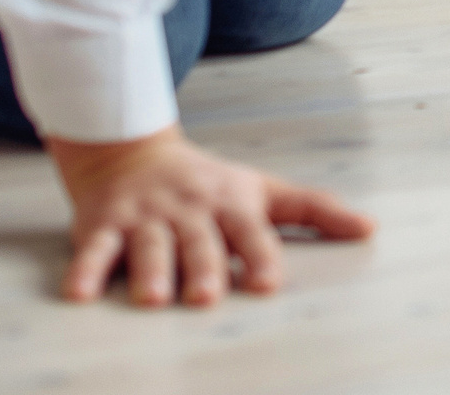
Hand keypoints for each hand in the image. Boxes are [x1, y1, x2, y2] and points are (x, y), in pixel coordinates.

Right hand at [47, 125, 374, 306]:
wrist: (131, 149)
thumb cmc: (209, 183)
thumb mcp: (264, 190)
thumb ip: (315, 210)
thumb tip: (370, 228)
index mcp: (231, 204)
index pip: (251, 231)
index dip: (260, 256)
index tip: (268, 284)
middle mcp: (189, 210)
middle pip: (199, 242)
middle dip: (204, 267)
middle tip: (207, 295)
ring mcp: (146, 217)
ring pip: (149, 246)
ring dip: (151, 272)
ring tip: (154, 300)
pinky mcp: (104, 225)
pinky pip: (95, 250)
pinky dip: (85, 270)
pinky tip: (80, 294)